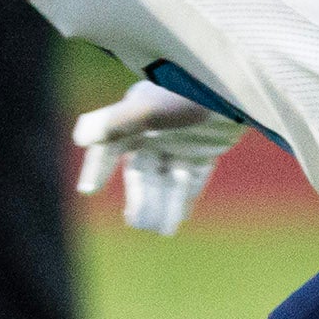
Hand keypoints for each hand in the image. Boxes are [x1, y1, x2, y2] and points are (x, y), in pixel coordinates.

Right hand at [74, 80, 237, 236]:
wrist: (239, 88)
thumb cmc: (190, 94)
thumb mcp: (149, 110)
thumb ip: (114, 124)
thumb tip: (79, 136)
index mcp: (137, 115)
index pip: (110, 145)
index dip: (98, 167)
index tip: (88, 190)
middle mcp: (156, 128)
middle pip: (142, 171)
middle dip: (141, 197)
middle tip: (138, 223)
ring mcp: (182, 139)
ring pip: (166, 178)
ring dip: (164, 203)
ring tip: (162, 229)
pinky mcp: (205, 147)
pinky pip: (191, 177)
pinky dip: (184, 196)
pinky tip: (179, 218)